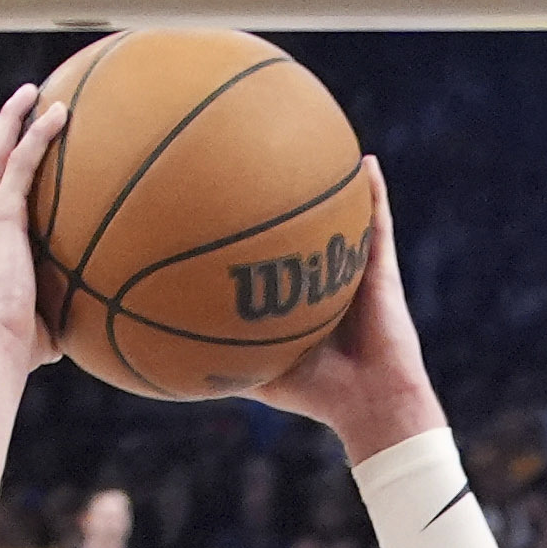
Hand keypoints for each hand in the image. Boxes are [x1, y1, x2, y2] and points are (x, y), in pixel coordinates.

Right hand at [0, 82, 54, 376]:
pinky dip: (37, 135)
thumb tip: (90, 330)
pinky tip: (59, 114)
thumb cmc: (17, 350)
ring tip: (34, 92)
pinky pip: (20, 164)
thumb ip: (58, 316)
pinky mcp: (2, 218)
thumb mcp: (42, 327)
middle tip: (20, 104)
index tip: (8, 147)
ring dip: (12, 118)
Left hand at [246, 169, 442, 456]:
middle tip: (263, 159)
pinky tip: (363, 162)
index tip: (225, 202)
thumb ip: (219, 361)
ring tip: (317, 143)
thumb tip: (164, 359)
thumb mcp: (256, 374)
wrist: (370, 404)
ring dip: (335, 186)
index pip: (273, 258)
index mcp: (299, 301)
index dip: (253, 232)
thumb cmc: (315, 396)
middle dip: (287, 198)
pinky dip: (374, 192)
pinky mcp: (382, 273)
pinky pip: (378, 224)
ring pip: (342, 220)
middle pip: (305, 230)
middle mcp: (326, 281)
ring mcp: (356, 274)